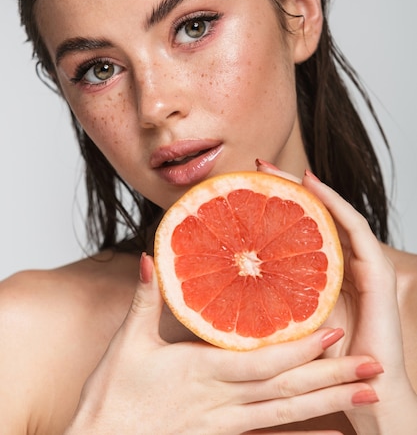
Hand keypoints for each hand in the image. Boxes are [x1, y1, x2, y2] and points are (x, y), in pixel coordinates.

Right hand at [64, 253, 381, 434]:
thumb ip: (144, 298)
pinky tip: (330, 434)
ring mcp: (224, 424)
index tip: (334, 332)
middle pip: (286, 391)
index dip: (301, 350)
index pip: (262, 363)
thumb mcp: (126, 342)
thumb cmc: (112, 395)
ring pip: (286, 415)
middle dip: (332, 378)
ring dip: (328, 404)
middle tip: (373, 367)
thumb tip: (150, 257)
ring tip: (365, 394)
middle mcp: (221, 401)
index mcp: (202, 372)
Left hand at [257, 160, 416, 433]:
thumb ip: (257, 298)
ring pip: (335, 213)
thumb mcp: (278, 320)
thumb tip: (212, 277)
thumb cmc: (314, 361)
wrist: (356, 389)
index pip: (296, 228)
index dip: (273, 205)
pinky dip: (335, 204)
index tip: (244, 186)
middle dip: (287, 188)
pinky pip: (356, 229)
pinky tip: (313, 188)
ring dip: (310, 188)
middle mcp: (340, 263)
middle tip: (259, 167)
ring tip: (283, 170)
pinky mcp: (376, 272)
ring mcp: (360, 265)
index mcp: (318, 273)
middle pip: (314, 215)